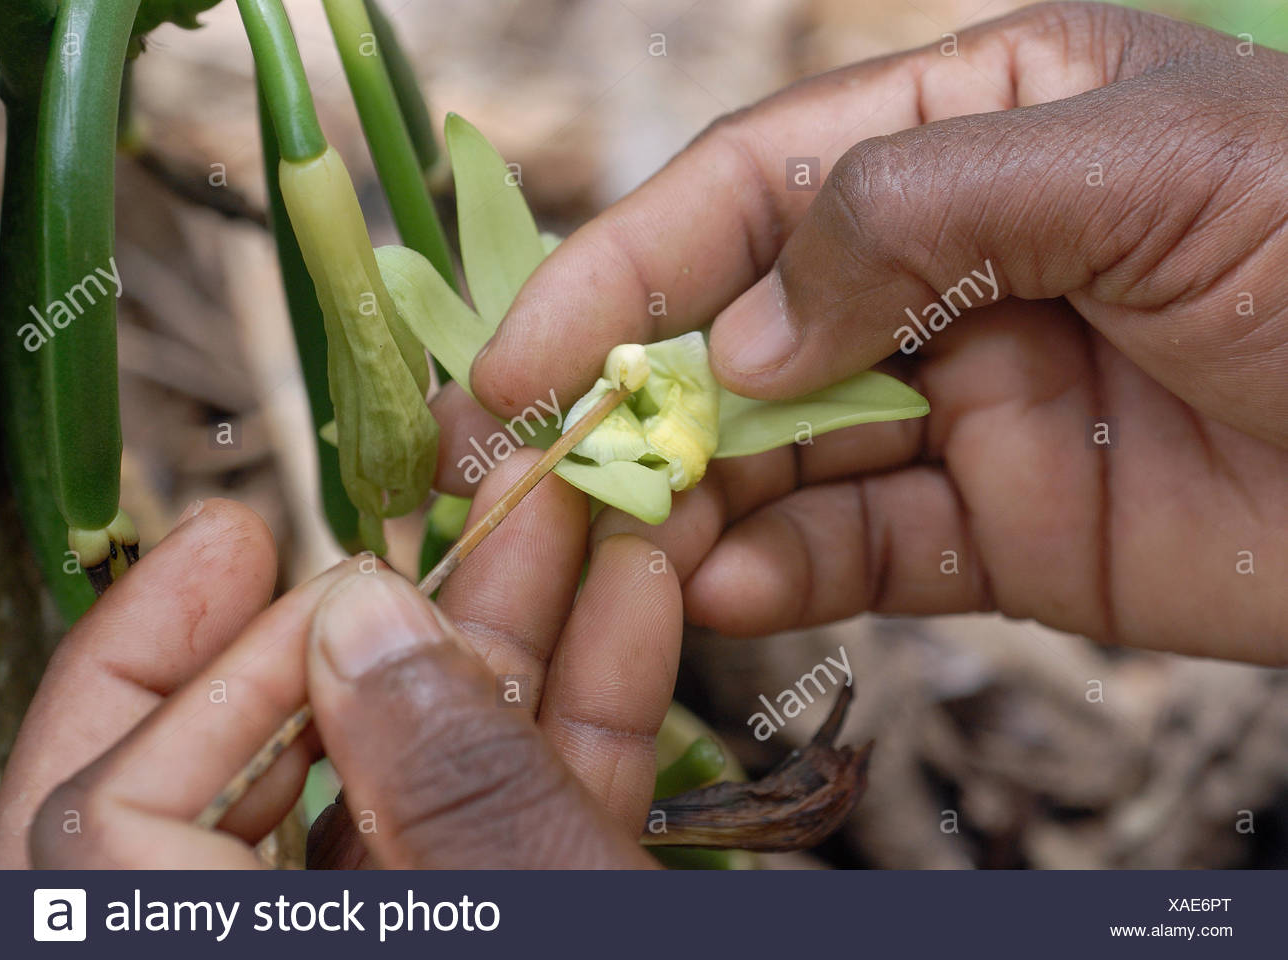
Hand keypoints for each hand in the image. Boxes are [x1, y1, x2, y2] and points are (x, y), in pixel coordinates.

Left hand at [0, 453, 679, 867]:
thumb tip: (366, 618)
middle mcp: (310, 945)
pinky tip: (630, 597)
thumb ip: (452, 790)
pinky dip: (578, 714)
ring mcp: (414, 931)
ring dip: (501, 635)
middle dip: (326, 632)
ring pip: (409, 781)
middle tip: (363, 534)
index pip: (108, 829)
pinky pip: (518, 814)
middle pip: (228, 787)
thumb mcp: (535, 920)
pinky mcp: (514, 920)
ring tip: (558, 504)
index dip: (195, 681)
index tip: (310, 579)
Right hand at [469, 2, 1287, 662]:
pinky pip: (864, 551)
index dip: (624, 269)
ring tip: (617, 544)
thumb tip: (743, 332)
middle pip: (747, 329)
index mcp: (979, 132)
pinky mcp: (1006, 527)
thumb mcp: (1145, 164)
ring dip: (697, 500)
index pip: (754, 189)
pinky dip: (786, 573)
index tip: (523, 354)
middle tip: (533, 472)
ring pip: (789, 454)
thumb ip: (915, 211)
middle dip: (638, 400)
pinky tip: (724, 589)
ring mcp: (971, 403)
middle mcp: (955, 266)